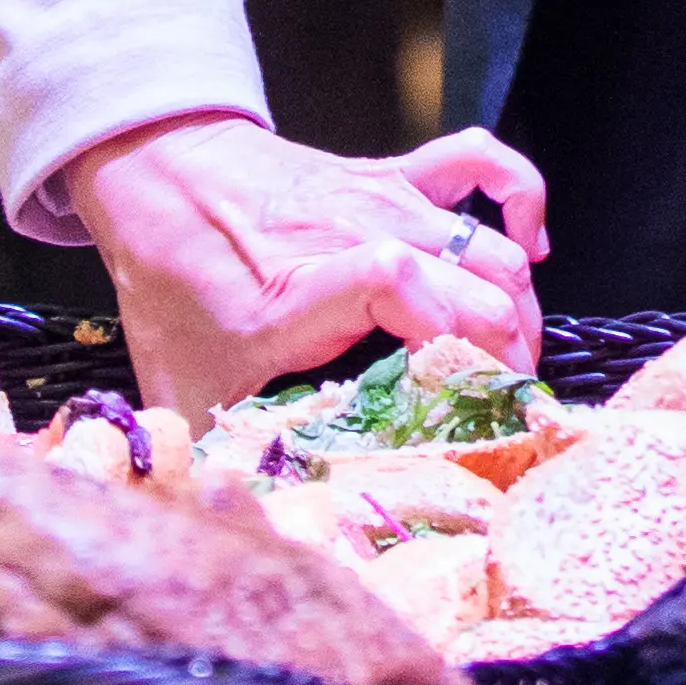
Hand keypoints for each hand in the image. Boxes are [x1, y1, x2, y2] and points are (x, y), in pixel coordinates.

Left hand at [65, 112, 549, 414]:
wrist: (158, 169)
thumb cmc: (170, 279)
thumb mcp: (176, 381)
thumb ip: (208, 453)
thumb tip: (235, 521)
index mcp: (299, 292)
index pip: (394, 282)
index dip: (449, 338)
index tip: (468, 398)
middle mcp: (354, 235)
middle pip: (475, 278)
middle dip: (507, 352)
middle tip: (502, 410)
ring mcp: (383, 197)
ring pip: (490, 247)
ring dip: (519, 308)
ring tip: (511, 364)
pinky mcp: (395, 173)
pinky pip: (482, 163)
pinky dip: (520, 199)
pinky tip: (527, 252)